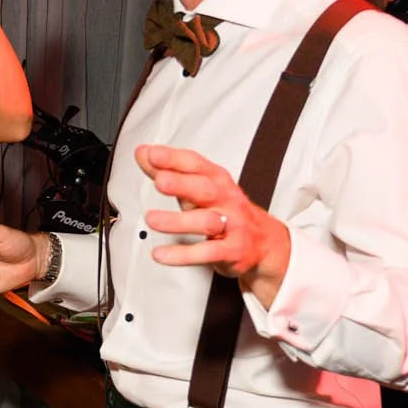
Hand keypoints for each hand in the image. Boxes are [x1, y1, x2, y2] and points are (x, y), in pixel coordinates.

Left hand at [135, 144, 291, 305]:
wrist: (264, 242)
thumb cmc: (225, 210)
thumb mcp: (198, 187)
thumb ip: (169, 171)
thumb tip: (143, 153)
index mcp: (216, 180)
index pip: (195, 164)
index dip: (174, 158)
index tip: (151, 154)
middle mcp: (225, 199)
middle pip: (204, 189)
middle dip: (181, 184)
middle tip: (160, 181)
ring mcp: (231, 225)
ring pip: (205, 221)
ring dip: (177, 221)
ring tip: (152, 219)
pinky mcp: (232, 251)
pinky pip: (207, 253)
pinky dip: (182, 255)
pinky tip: (161, 254)